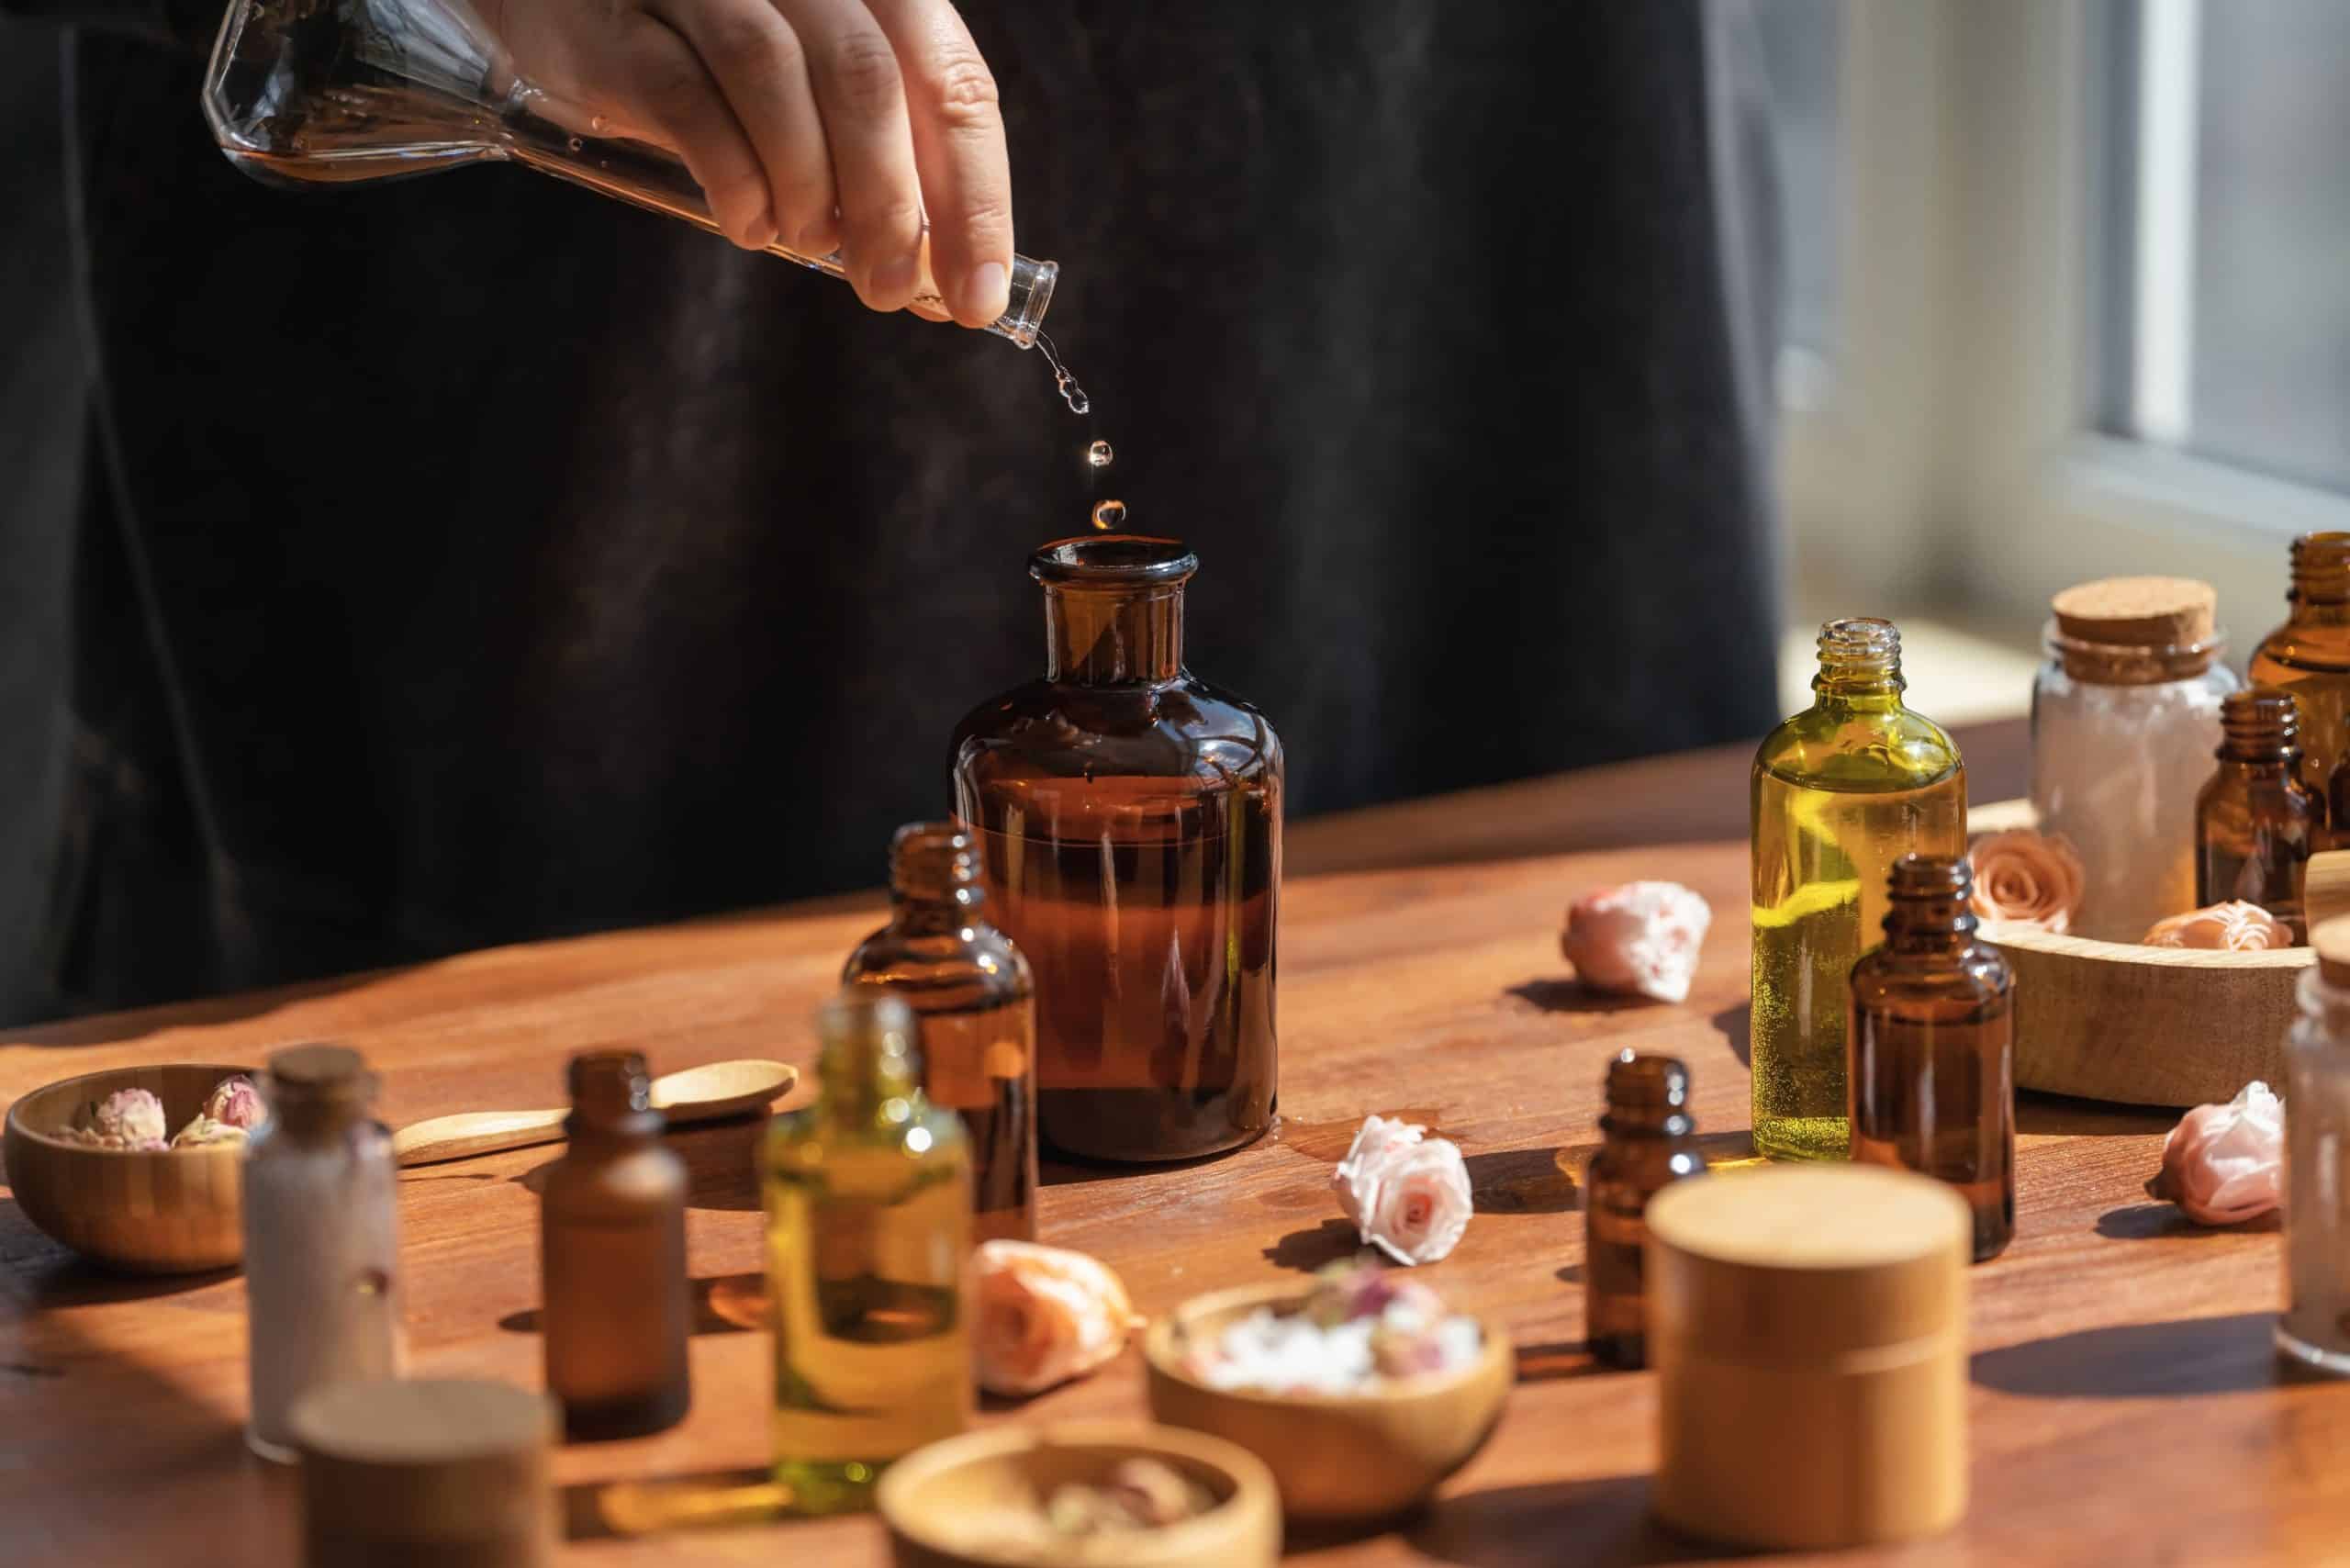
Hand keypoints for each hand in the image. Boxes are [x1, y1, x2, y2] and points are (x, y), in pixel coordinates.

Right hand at [483, 0, 1012, 325]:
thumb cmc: (719, 52)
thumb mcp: (819, 88)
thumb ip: (883, 157)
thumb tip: (944, 274)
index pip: (950, 77)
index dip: (974, 194)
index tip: (975, 293)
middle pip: (868, 78)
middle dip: (890, 205)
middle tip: (885, 288)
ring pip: (776, 75)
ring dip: (807, 188)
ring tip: (807, 241)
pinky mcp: (620, 19)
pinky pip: (688, 99)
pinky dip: (734, 178)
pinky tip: (749, 222)